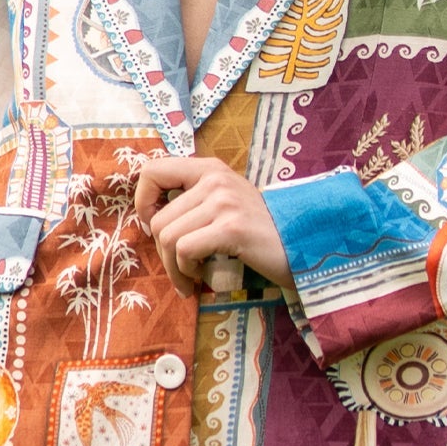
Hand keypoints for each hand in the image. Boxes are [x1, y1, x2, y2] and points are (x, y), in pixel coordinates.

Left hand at [134, 156, 293, 298]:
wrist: (303, 246)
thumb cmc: (260, 231)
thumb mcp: (226, 202)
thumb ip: (193, 200)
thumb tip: (149, 216)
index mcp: (210, 169)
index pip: (152, 171)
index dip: (143, 202)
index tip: (154, 225)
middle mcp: (215, 179)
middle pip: (158, 220)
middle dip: (163, 254)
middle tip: (181, 269)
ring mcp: (224, 202)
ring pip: (168, 238)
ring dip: (174, 267)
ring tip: (191, 277)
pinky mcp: (231, 228)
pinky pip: (185, 250)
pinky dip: (186, 271)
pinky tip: (202, 277)